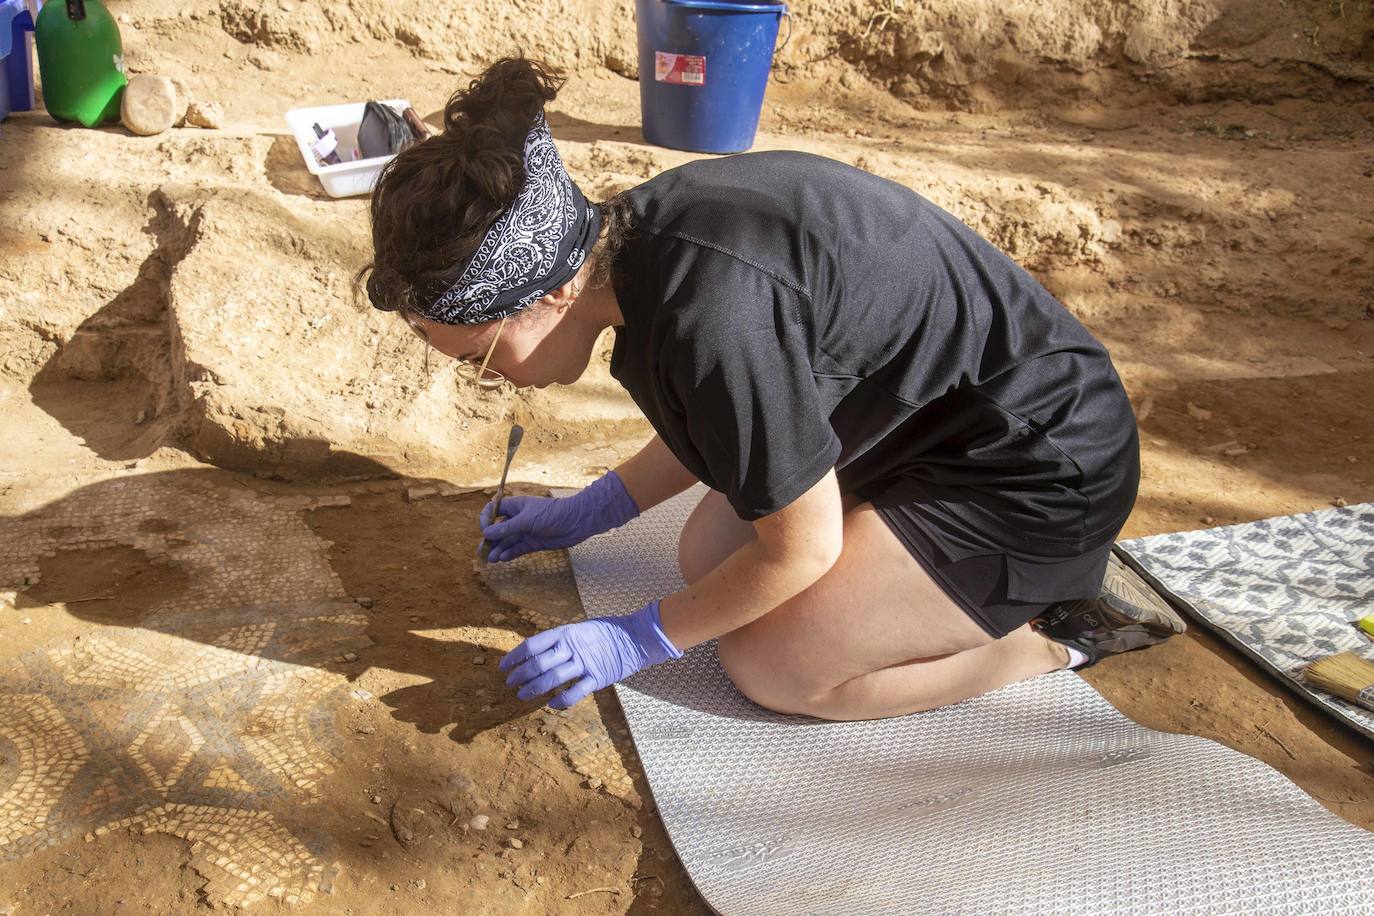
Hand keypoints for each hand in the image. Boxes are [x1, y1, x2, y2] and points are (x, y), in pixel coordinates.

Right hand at [479, 471, 638, 562]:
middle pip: (498, 529)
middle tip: (482, 551)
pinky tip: (502, 558)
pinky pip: (517, 549)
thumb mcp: (528, 520)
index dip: (486, 519)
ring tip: (491, 559)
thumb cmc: (553, 514)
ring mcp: (525, 531)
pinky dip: (509, 554)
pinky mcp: (533, 543)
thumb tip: (486, 533)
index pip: (493, 510)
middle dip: (489, 540)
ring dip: (498, 549)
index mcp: (515, 506)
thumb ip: (507, 528)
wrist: (577, 522)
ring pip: (506, 542)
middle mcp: (518, 519)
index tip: (485, 530)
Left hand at [499, 601, 681, 707]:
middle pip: (538, 664)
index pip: (533, 645)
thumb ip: (561, 639)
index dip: (515, 656)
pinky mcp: (597, 678)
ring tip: (521, 695)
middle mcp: (572, 648)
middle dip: (520, 675)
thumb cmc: (607, 631)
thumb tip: (538, 651)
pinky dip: (560, 701)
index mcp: (566, 632)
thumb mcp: (580, 627)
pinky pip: (574, 693)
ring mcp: (584, 664)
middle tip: (510, 682)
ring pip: (552, 679)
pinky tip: (550, 704)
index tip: (504, 666)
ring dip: (533, 689)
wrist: (636, 637)